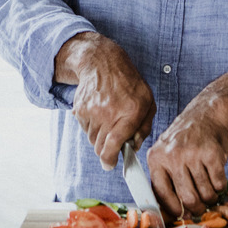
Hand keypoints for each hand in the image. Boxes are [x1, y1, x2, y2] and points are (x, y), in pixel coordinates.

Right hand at [57, 33, 155, 169]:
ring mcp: (92, 110)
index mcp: (131, 111)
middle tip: (113, 140)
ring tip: (108, 120)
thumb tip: (134, 147)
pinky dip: (91, 126)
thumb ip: (144, 127)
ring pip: (91, 140)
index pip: (114, 144)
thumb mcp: (148, 101)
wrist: (102, 62)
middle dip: (106, 149)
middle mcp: (110, 112)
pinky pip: (84, 129)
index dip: (110, 159)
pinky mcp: (80, 109)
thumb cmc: (129, 83)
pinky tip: (99, 112)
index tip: (110, 164)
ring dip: (99, 137)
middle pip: (100, 147)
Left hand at [147, 97, 227, 217]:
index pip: (162, 194)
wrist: (206, 115)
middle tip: (201, 208)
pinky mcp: (212, 154)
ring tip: (210, 192)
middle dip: (196, 208)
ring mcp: (192, 154)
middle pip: (187, 198)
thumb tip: (172, 212)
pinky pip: (218, 183)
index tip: (182, 215)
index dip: (174, 210)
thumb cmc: (186, 141)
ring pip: (205, 193)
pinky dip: (220, 186)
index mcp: (156, 159)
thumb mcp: (166, 154)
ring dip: (210, 197)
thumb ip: (165, 179)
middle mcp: (172, 156)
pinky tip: (217, 178)